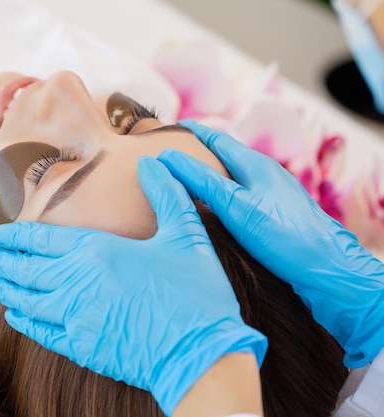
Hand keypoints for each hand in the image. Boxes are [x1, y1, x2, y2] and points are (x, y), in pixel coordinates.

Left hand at [0, 156, 266, 414]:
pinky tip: (14, 317)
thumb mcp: (187, 235)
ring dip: (5, 289)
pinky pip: (42, 332)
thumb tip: (153, 162)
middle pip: (28, 268)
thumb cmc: (197, 292)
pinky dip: (24, 323)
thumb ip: (167, 194)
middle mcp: (79, 282)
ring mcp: (76, 317)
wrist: (202, 353)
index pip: (45, 238)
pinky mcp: (82, 347)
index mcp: (99, 251)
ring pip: (28, 300)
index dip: (18, 235)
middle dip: (2, 260)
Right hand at [168, 119, 383, 367]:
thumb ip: (202, 181)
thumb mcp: (236, 207)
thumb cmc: (285, 238)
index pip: (217, 139)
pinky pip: (243, 194)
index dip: (192, 132)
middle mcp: (267, 174)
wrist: (330, 269)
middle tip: (174, 155)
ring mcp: (275, 194)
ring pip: (235, 177)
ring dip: (212, 174)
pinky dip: (224, 194)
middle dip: (200, 152)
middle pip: (226, 156)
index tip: (169, 128)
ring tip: (190, 181)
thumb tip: (168, 157)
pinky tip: (218, 210)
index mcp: (256, 165)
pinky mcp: (278, 214)